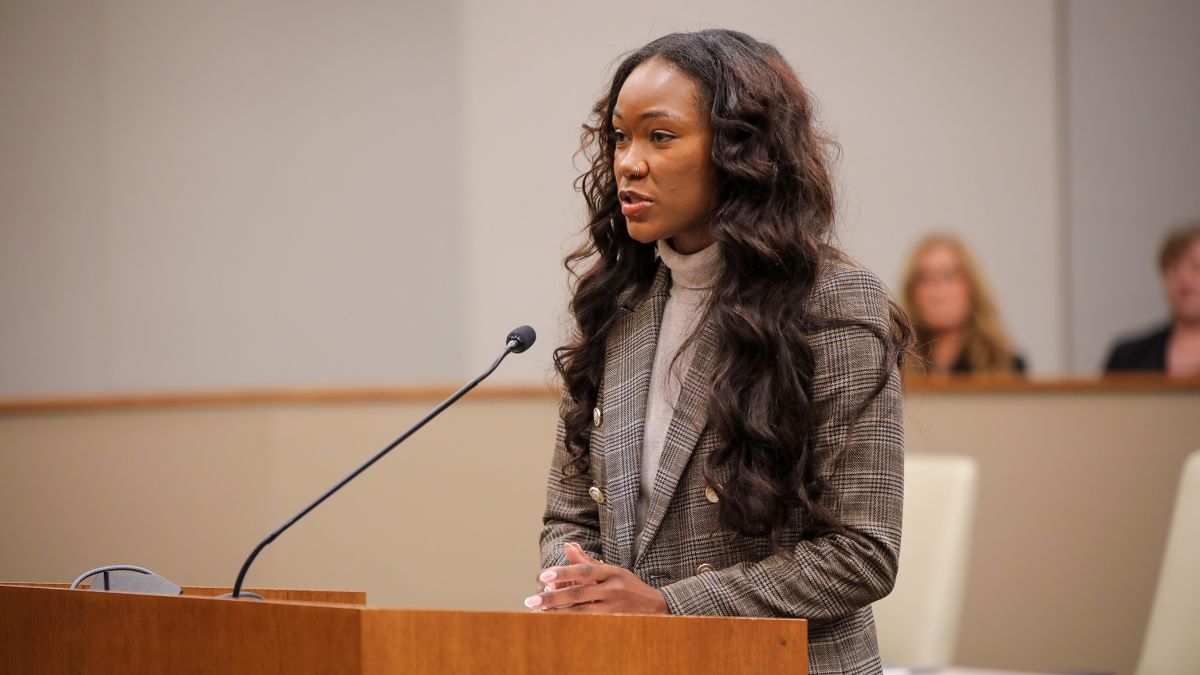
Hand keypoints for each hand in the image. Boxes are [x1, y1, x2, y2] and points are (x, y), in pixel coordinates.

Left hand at [524, 542, 667, 613]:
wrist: (657, 607)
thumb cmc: (629, 586)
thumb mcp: (612, 571)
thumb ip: (587, 561)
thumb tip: (568, 545)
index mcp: (611, 573)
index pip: (584, 570)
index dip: (563, 572)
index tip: (542, 576)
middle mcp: (613, 589)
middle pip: (579, 593)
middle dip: (553, 597)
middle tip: (531, 601)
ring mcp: (614, 609)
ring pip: (581, 612)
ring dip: (558, 614)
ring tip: (538, 614)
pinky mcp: (614, 623)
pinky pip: (589, 624)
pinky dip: (572, 624)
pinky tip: (557, 624)